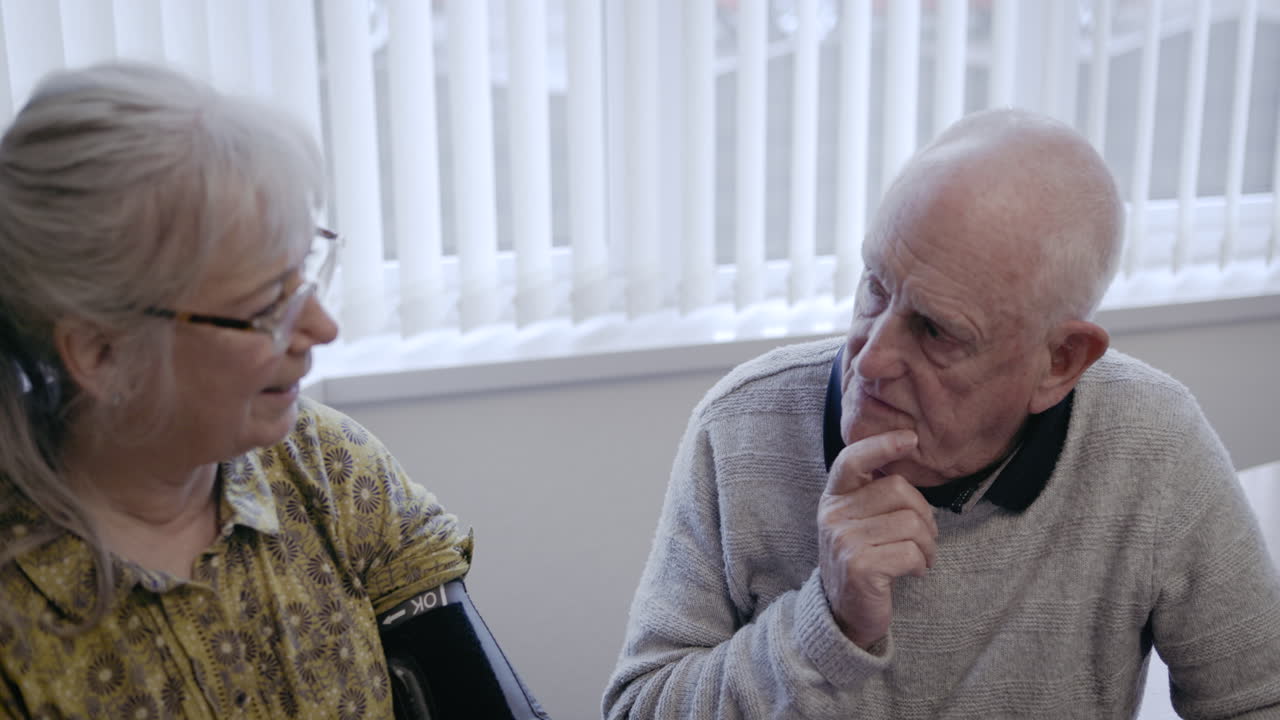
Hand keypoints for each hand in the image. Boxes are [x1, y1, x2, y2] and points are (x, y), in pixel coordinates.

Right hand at [817, 430, 937, 649]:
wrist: (843, 614)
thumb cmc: (861, 560)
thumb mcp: (857, 522)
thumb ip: (872, 494)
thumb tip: (907, 464)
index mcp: (833, 497)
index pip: (852, 459)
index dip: (882, 445)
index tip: (911, 438)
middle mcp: (833, 515)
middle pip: (898, 490)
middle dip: (924, 514)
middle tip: (925, 537)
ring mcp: (844, 540)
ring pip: (911, 523)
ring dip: (928, 544)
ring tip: (921, 557)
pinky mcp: (859, 566)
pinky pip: (911, 552)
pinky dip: (921, 563)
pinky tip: (914, 571)